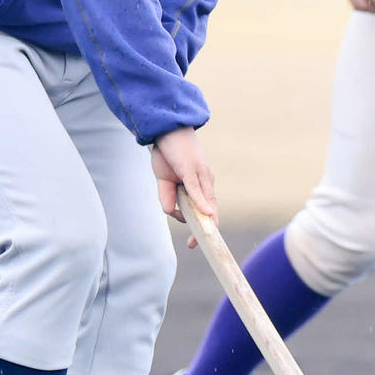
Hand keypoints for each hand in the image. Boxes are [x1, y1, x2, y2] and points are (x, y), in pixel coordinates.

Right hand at [151, 127, 215, 247]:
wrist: (166, 130)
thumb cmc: (168, 154)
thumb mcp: (164, 181)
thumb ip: (167, 198)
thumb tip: (171, 213)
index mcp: (199, 186)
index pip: (205, 211)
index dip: (203, 228)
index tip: (194, 243)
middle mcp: (204, 182)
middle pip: (210, 210)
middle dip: (206, 230)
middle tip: (194, 244)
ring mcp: (200, 175)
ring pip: (205, 201)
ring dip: (204, 221)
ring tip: (199, 235)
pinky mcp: (193, 168)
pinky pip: (197, 188)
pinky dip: (201, 201)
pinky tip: (204, 213)